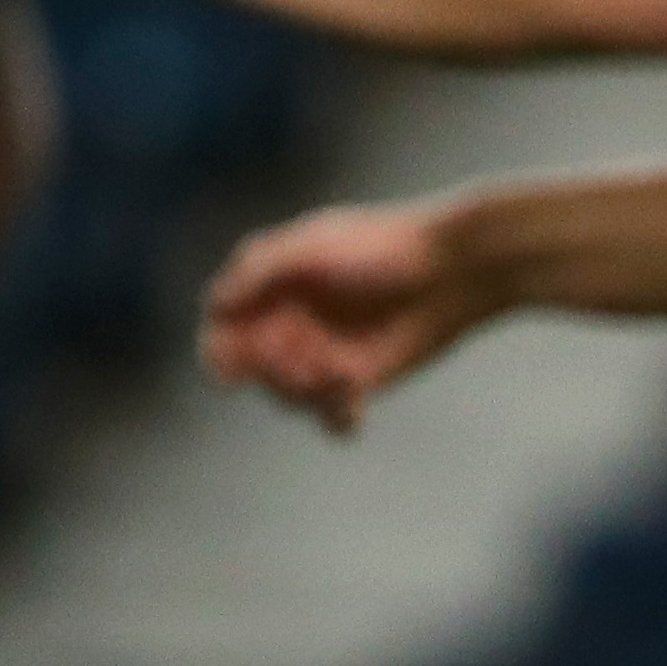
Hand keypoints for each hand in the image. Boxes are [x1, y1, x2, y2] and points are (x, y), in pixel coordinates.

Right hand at [200, 198, 497, 433]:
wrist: (452, 269)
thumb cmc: (380, 247)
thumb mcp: (311, 246)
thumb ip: (258, 269)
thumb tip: (214, 307)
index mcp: (266, 291)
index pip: (221, 331)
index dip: (222, 352)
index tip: (236, 364)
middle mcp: (286, 325)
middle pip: (250, 371)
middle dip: (273, 373)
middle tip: (306, 364)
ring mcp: (319, 355)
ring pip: (287, 396)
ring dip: (306, 394)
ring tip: (341, 377)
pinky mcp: (356, 381)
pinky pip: (331, 416)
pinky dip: (336, 420)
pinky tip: (353, 411)